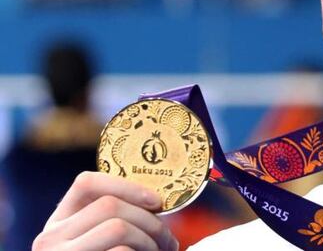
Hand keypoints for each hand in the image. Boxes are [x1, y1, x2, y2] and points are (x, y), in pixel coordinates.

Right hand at [32, 172, 178, 250]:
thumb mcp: (100, 243)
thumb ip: (115, 222)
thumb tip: (157, 201)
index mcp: (59, 223)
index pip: (86, 184)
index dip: (126, 186)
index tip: (157, 201)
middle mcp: (49, 239)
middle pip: (110, 206)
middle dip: (150, 221)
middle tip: (169, 242)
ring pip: (118, 227)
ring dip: (150, 241)